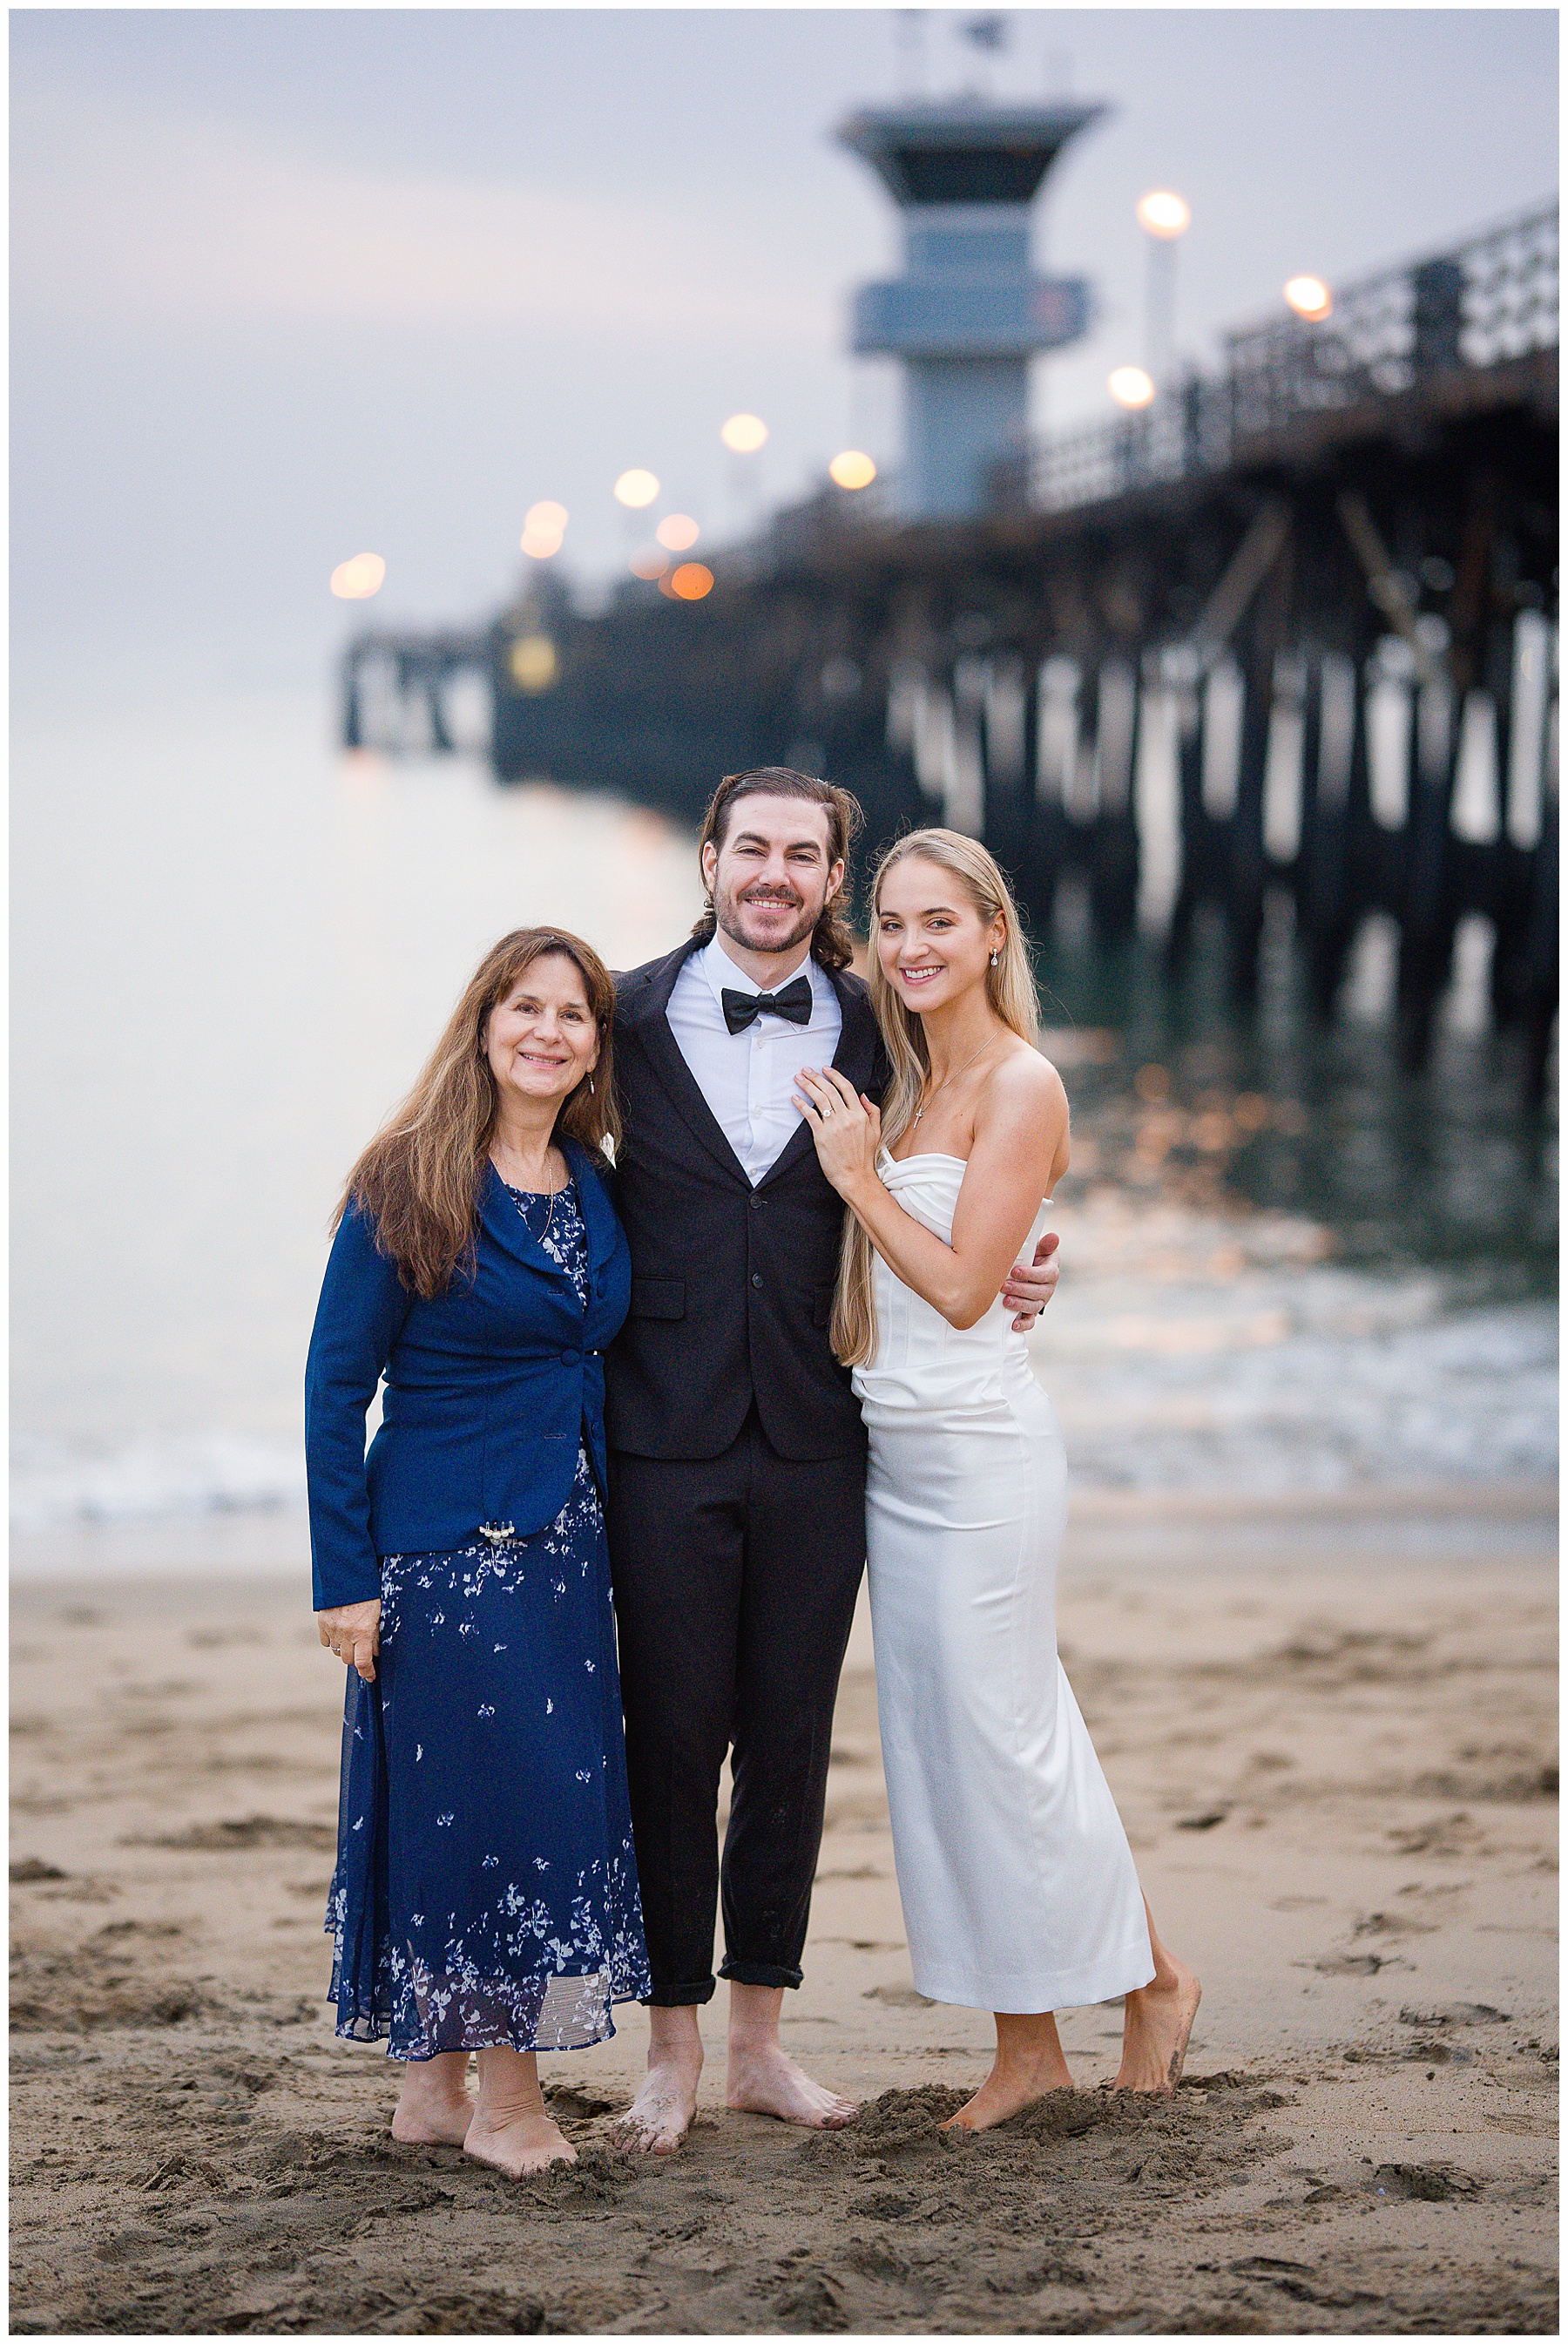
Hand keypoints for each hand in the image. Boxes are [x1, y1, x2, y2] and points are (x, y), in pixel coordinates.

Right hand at [317, 1599, 381, 1681]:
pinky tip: (339, 1632)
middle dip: (355, 1657)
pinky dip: (332, 1640)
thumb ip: (375, 1636)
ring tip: (351, 1637)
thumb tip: (374, 1653)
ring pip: (336, 1651)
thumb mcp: (378, 1615)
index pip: (363, 1662)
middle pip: (348, 1659)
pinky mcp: (323, 1623)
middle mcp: (347, 1633)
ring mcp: (333, 1629)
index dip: (368, 1672)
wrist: (348, 1577)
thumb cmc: (368, 1595)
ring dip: (344, 1648)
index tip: (371, 1676)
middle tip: (361, 1650)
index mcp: (363, 1632)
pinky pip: (326, 1641)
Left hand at [793, 1065, 881, 1199]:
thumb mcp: (876, 1132)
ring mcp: (833, 1126)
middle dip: (816, 1077)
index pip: (847, 1088)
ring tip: (799, 1078)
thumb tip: (863, 1096)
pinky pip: (810, 1115)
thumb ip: (872, 1111)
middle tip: (806, 1070)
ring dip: (807, 1085)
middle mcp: (847, 1117)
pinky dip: (801, 1104)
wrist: (855, 1176)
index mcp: (860, 1115)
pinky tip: (795, 1098)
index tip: (826, 1069)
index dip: (835, 1076)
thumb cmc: (864, 1157)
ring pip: (819, 1098)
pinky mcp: (821, 1135)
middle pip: (830, 1090)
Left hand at [1003, 1229, 1059, 1332]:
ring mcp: (1040, 1302)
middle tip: (1005, 1285)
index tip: (1016, 1271)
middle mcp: (1047, 1289)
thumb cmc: (1032, 1258)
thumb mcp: (1039, 1249)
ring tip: (1006, 1301)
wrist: (1028, 1271)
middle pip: (1038, 1292)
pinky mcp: (1031, 1313)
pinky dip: (1023, 1324)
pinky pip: (1030, 1321)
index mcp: (1051, 1272)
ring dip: (1019, 1305)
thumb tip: (1053, 1237)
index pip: (1045, 1274)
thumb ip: (1046, 1244)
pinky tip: (1014, 1324)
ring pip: (1033, 1306)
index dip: (1031, 1274)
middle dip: (1021, 1289)